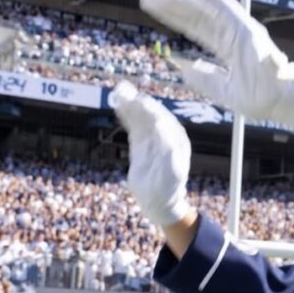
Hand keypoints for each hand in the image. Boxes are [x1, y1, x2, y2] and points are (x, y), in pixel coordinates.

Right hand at [113, 81, 191, 226]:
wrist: (159, 201)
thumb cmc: (168, 188)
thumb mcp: (171, 171)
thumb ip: (168, 149)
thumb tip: (162, 127)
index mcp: (176, 139)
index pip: (162, 118)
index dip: (150, 108)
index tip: (137, 100)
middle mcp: (165, 136)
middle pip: (150, 114)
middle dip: (137, 102)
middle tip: (123, 90)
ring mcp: (152, 139)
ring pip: (140, 119)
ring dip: (130, 106)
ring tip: (117, 93)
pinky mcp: (141, 145)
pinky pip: (133, 127)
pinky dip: (126, 117)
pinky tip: (118, 107)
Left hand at [140, 0, 293, 127]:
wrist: (281, 102)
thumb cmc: (260, 99)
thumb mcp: (223, 91)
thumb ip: (204, 78)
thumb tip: (184, 68)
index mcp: (228, 48)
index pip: (197, 28)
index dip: (175, 16)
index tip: (155, 6)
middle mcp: (233, 34)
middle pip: (198, 14)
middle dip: (174, 2)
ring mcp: (240, 30)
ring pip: (206, 8)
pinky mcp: (247, 30)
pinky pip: (226, 8)